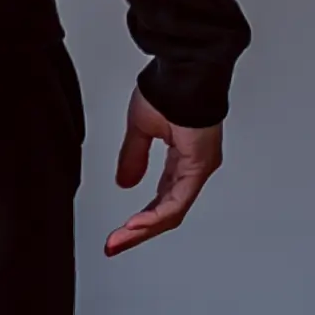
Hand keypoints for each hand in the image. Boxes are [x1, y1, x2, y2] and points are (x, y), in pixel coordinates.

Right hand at [105, 90, 222, 255]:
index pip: (161, 199)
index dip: (139, 218)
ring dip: (143, 229)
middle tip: (114, 245)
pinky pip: (177, 200)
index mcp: (182, 158)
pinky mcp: (199, 165)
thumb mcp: (141, 129)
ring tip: (120, 240)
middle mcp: (194, 167)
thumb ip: (133, 157)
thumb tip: (125, 183)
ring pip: (172, 211)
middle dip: (137, 232)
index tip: (118, 233)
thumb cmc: (169, 87)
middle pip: (167, 212)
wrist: (183, 69)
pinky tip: (137, 225)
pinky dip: (155, 215)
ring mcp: (199, 168)